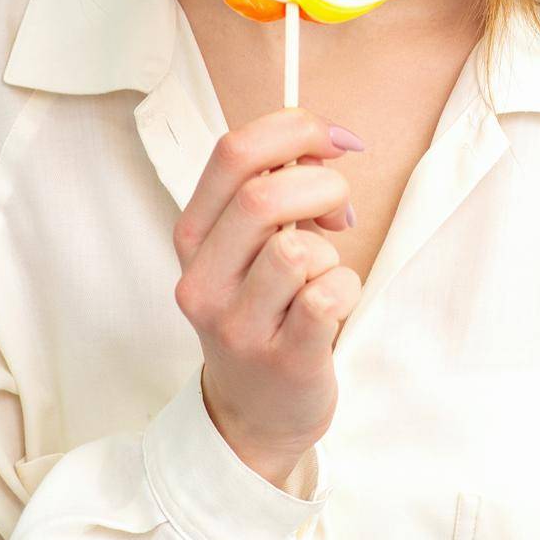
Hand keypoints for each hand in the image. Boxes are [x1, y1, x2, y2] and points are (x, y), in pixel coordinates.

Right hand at [172, 108, 364, 485]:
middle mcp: (203, 277)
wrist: (254, 411)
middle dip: (324, 188)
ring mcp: (237, 324)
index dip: (295, 128)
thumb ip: (274, 187)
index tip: (335, 141)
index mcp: (194, 233)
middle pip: (265, 196)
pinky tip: (334, 303)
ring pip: (297, 249)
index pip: (233, 151)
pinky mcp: (281, 358)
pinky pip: (327, 295)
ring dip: (329, 250)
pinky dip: (346, 287)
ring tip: (323, 271)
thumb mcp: (247, 244)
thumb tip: (323, 141)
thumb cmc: (262, 308)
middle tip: (340, 212)